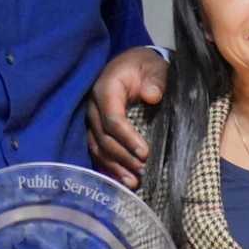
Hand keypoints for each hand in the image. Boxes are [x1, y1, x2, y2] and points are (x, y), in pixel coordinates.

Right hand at [87, 45, 168, 186]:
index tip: (145, 153)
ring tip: (134, 183)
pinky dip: (110, 167)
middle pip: (103, 138)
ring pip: (98, 148)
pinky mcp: (97, 130)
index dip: (127, 138)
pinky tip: (123, 181)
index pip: (112, 119)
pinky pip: (98, 151)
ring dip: (114, 167)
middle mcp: (94, 106)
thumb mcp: (154, 66)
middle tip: (143, 170)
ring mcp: (93, 120)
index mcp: (106, 89)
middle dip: (123, 157)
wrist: (133, 65)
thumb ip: (156, 79)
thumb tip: (152, 96)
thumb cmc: (145, 66)